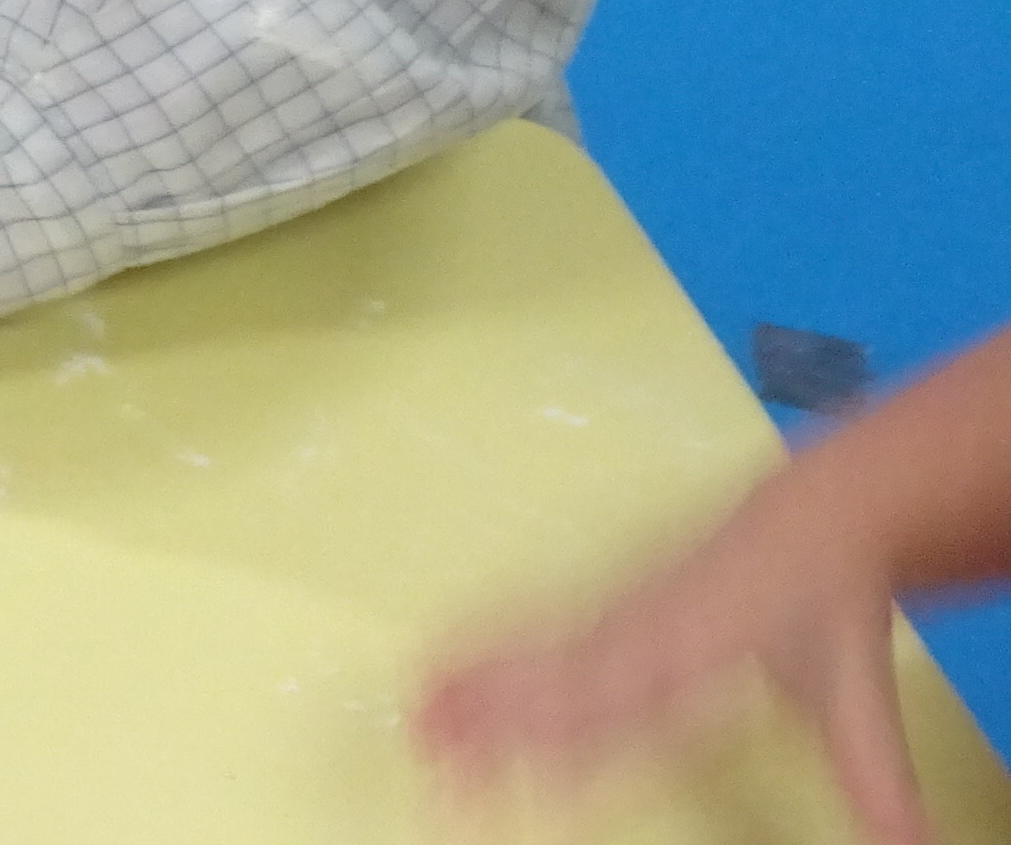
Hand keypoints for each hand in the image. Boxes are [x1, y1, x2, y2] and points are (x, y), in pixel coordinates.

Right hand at [419, 479, 929, 844]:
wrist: (815, 510)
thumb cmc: (828, 602)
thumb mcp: (855, 689)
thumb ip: (873, 773)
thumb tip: (909, 844)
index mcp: (694, 649)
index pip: (619, 705)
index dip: (567, 742)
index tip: (525, 785)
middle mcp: (642, 629)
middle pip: (555, 679)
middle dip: (492, 718)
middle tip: (432, 757)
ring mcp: (616, 608)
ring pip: (532, 646)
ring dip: (470, 680)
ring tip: (413, 714)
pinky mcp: (607, 599)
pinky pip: (534, 622)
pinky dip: (481, 644)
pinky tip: (439, 665)